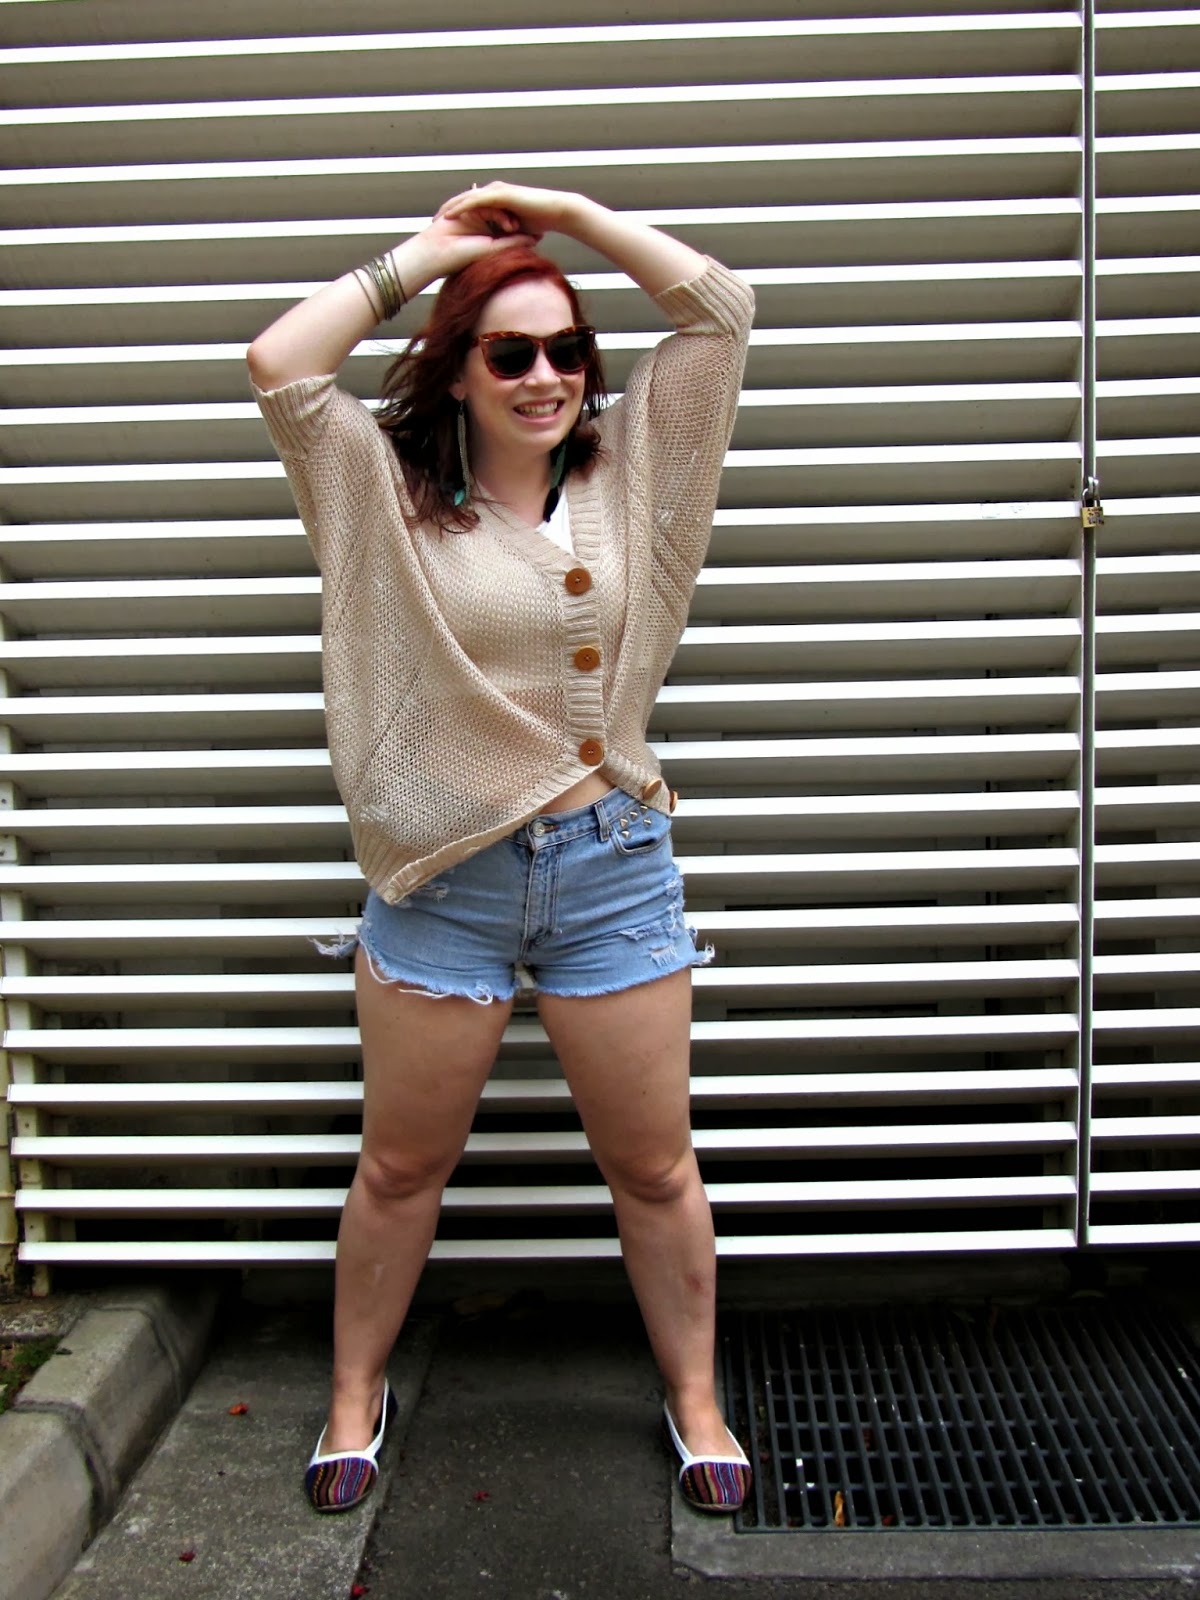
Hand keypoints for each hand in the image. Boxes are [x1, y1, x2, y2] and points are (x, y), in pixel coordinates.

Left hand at [435, 182, 581, 243]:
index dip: (455, 216)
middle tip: (431, 223)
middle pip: (464, 200)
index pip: (470, 206)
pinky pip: (475, 201)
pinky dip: (461, 207)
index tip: (441, 229)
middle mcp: (493, 192)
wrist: (556, 213)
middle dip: (447, 211)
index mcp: (496, 200)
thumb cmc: (541, 223)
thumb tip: (499, 251)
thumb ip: (505, 236)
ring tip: (435, 219)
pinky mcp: (500, 194)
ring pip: (466, 199)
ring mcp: (496, 191)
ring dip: (449, 208)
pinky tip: (449, 216)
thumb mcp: (517, 232)